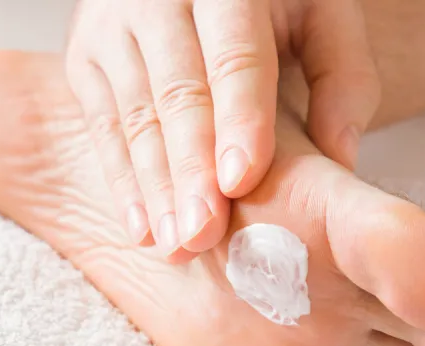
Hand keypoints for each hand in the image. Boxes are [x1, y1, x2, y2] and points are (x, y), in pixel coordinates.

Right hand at [65, 0, 379, 258]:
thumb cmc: (268, 0)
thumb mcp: (319, 12)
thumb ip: (340, 74)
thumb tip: (338, 158)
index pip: (234, 55)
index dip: (238, 118)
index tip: (242, 180)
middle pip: (176, 93)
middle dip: (191, 170)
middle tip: (204, 232)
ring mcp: (112, 25)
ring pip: (135, 116)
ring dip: (156, 188)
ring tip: (177, 243)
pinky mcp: (85, 56)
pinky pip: (102, 126)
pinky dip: (122, 181)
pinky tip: (142, 227)